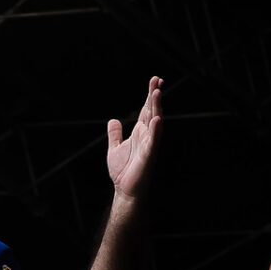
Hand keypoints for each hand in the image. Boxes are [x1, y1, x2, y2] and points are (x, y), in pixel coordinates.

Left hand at [106, 75, 162, 199]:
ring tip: (157, 93)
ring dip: (156, 108)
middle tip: (157, 80)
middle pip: (152, 111)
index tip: (155, 80)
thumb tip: (113, 120)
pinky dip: (155, 130)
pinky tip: (156, 119)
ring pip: (155, 122)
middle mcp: (146, 135)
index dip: (150, 95)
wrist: (125, 189)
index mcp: (139, 132)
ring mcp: (149, 144)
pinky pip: (153, 140)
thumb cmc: (123, 171)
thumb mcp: (114, 148)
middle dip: (154, 96)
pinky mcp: (148, 155)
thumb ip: (115, 134)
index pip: (146, 109)